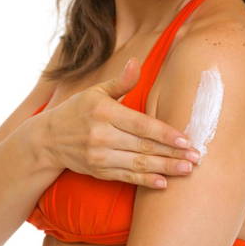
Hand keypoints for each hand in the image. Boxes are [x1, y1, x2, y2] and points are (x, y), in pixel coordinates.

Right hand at [36, 57, 199, 188]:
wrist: (48, 139)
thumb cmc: (76, 111)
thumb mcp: (95, 92)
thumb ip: (120, 82)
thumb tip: (137, 62)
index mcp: (104, 112)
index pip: (141, 124)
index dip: (165, 133)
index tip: (186, 140)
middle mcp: (101, 135)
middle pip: (143, 146)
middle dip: (172, 153)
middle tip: (196, 158)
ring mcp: (99, 156)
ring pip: (137, 163)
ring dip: (164, 168)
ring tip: (187, 170)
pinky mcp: (98, 171)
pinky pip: (125, 177)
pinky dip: (144, 181)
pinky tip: (163, 183)